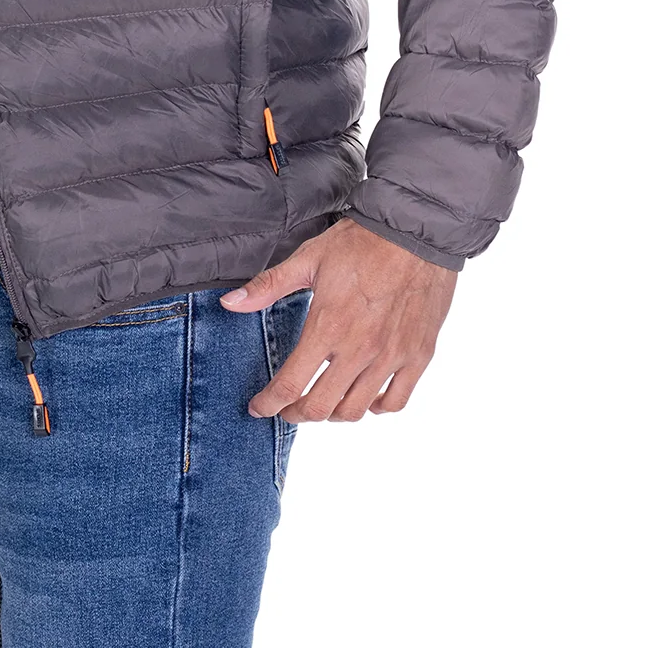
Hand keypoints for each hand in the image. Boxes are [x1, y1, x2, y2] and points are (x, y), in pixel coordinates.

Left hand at [221, 216, 456, 420]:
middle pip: (320, 407)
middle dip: (296, 414)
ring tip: (323, 403)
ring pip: (356, 410)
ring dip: (332, 414)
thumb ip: (268, 286)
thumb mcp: (308, 259)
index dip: (269, 404)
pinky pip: (395, 401)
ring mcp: (391, 357)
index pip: (291, 385)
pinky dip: (375, 409)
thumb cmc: (361, 243)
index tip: (259, 407)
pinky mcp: (418, 356)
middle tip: (288, 408)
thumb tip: (229, 303)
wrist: (415, 232)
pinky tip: (365, 398)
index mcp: (328, 327)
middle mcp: (359, 350)